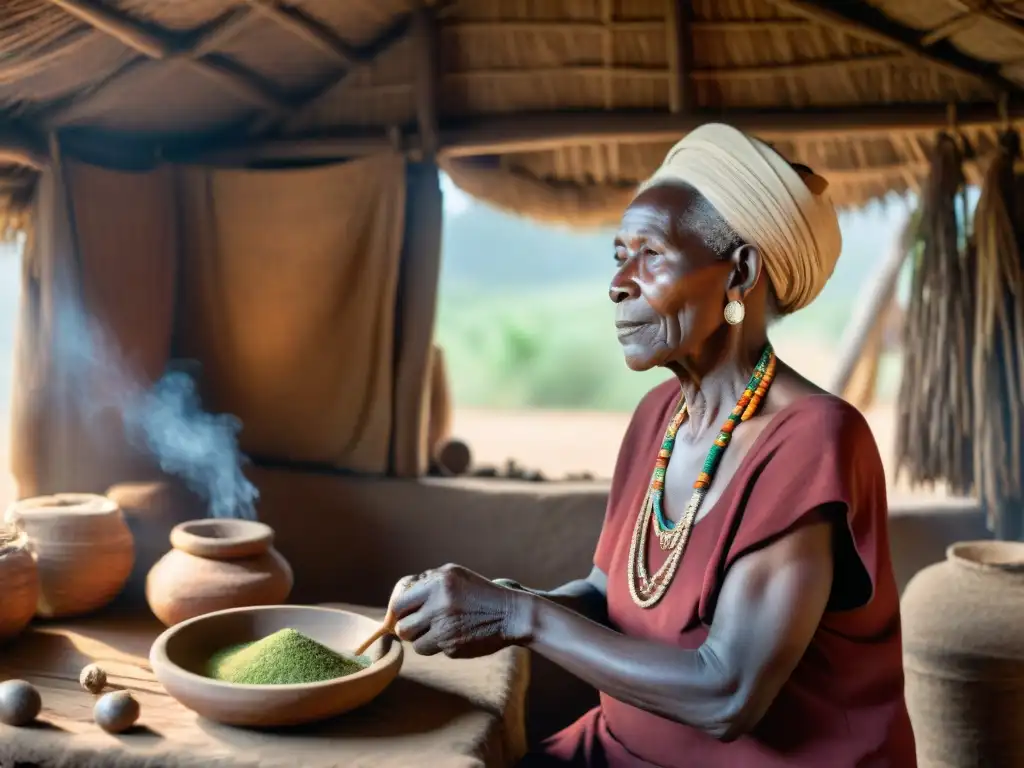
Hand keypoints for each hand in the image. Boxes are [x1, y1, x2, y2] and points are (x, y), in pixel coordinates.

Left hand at [389, 564, 531, 657]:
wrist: (511, 614)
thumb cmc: (479, 593)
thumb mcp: (455, 576)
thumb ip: (426, 584)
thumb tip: (395, 605)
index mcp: (438, 582)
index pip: (399, 602)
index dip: (396, 612)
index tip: (400, 616)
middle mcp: (439, 603)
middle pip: (402, 626)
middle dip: (407, 628)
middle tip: (420, 625)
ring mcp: (445, 627)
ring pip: (414, 643)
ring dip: (422, 639)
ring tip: (439, 629)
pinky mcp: (452, 647)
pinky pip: (433, 650)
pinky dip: (440, 646)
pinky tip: (456, 635)